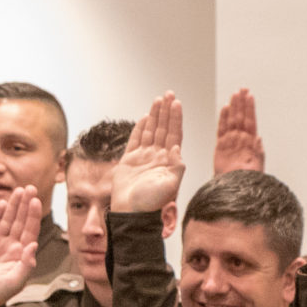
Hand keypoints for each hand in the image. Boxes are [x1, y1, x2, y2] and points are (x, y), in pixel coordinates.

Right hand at [0, 187, 42, 306]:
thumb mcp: (15, 282)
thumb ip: (26, 265)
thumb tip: (33, 246)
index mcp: (22, 254)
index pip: (30, 230)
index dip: (33, 215)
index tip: (35, 200)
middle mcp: (11, 246)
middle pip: (20, 221)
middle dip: (25, 205)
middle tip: (30, 187)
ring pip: (7, 220)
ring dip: (12, 206)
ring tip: (18, 190)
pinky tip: (2, 204)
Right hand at [113, 94, 187, 212]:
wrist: (131, 213)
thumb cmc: (151, 203)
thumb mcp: (170, 186)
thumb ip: (176, 167)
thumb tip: (177, 148)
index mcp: (169, 161)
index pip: (174, 134)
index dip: (175, 118)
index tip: (177, 103)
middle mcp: (157, 157)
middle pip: (163, 129)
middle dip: (166, 111)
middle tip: (168, 94)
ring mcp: (143, 158)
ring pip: (150, 131)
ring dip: (154, 115)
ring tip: (158, 100)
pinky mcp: (129, 161)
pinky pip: (135, 140)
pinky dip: (140, 128)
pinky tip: (144, 118)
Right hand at [213, 87, 264, 174]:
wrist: (236, 186)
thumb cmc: (248, 178)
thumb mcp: (257, 164)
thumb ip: (258, 150)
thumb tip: (258, 138)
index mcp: (251, 141)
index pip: (250, 120)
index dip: (250, 107)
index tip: (249, 95)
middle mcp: (241, 138)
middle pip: (241, 116)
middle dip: (242, 103)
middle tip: (242, 89)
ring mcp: (231, 140)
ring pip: (232, 120)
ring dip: (234, 107)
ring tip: (235, 94)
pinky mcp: (221, 145)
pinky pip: (222, 129)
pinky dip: (223, 118)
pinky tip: (225, 108)